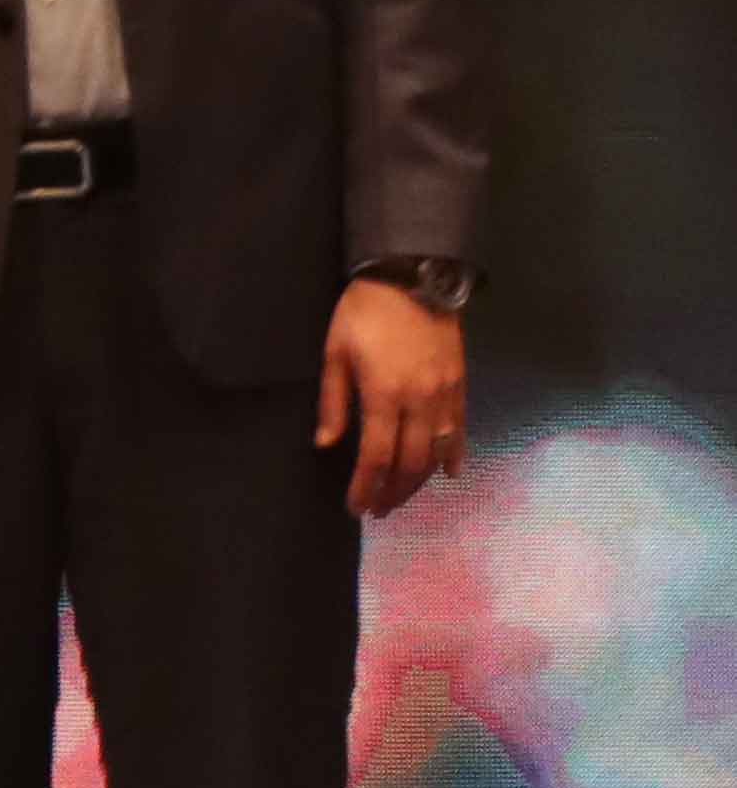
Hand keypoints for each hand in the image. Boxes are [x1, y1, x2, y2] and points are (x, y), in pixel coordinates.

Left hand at [321, 277, 468, 519]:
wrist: (413, 277)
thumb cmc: (364, 312)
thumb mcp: (335, 352)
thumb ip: (333, 401)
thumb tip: (326, 443)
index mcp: (384, 395)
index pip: (376, 457)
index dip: (366, 487)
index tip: (355, 508)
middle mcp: (420, 403)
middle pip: (410, 463)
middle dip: (393, 492)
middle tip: (379, 509)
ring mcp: (445, 396)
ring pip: (437, 453)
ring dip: (420, 481)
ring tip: (402, 496)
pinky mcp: (461, 386)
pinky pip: (460, 431)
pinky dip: (454, 456)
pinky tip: (448, 473)